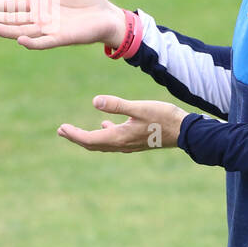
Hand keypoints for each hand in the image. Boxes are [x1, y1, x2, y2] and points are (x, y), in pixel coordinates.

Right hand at [0, 0, 125, 49]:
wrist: (108, 15)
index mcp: (40, 4)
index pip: (14, 5)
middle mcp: (41, 18)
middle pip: (13, 19)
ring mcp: (49, 29)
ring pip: (23, 30)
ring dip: (7, 30)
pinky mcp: (61, 38)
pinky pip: (44, 42)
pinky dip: (32, 42)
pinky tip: (19, 39)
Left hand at [57, 95, 187, 151]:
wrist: (185, 132)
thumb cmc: (164, 117)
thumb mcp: (139, 107)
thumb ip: (117, 105)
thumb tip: (94, 102)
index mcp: (119, 137)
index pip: (89, 139)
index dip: (74, 134)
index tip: (61, 128)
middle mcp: (122, 144)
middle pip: (93, 144)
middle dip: (76, 137)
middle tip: (61, 131)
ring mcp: (129, 145)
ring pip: (103, 143)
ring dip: (88, 137)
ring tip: (75, 131)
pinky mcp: (136, 141)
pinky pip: (114, 140)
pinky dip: (104, 134)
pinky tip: (105, 125)